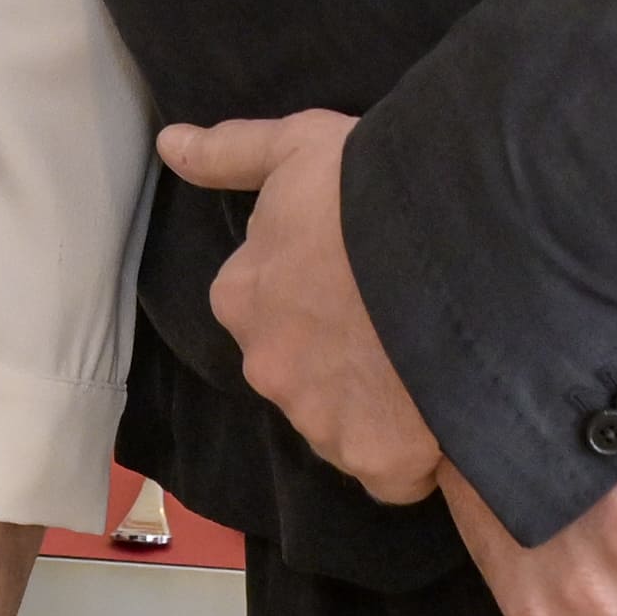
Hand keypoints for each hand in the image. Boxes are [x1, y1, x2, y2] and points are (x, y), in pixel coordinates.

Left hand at [161, 111, 446, 503]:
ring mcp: (320, 421)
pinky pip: (392, 470)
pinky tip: (445, 414)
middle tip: (399, 323)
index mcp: (241, 298)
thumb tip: (167, 146)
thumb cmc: (365, 189)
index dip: (316, 299)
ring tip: (430, 363)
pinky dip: (413, 453)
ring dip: (377, 406)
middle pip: (303, 375)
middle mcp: (267, 367)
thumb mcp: (296, 147)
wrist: (449, 246)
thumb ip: (228, 153)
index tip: (358, 282)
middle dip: (342, 360)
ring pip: (345, 425)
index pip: (267, 312)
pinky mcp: (378, 462)